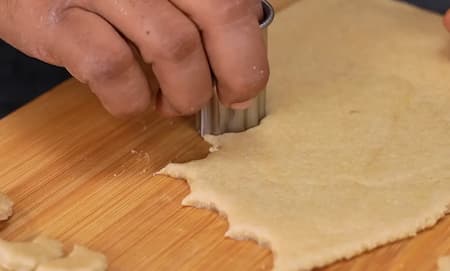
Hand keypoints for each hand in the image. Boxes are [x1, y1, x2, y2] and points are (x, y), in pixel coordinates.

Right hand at [0, 0, 267, 116]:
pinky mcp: (56, 19)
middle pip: (220, 14)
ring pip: (173, 47)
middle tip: (223, 99)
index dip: (248, 55)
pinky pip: (112, 70)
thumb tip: (243, 56)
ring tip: (171, 103)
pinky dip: (131, 100)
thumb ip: (201, 11)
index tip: (242, 89)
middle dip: (235, 74)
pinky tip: (131, 100)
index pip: (234, 3)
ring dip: (183, 94)